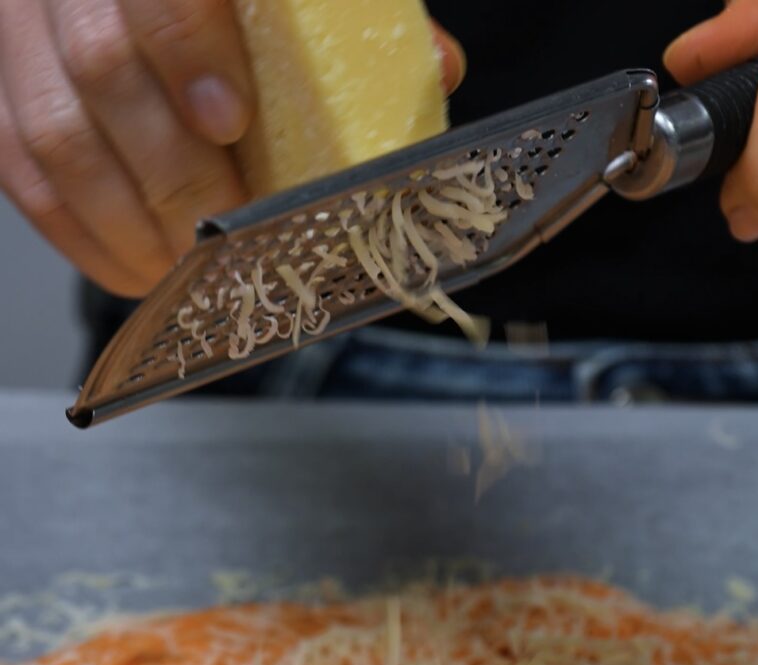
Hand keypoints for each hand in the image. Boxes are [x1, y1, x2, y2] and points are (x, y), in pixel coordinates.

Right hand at [0, 1, 464, 298]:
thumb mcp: (286, 0)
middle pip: (105, 71)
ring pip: (55, 134)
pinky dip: (83, 237)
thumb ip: (348, 24)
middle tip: (227, 238)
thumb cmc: (226, 7)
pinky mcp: (1, 96)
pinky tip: (140, 271)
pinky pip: (22, 172)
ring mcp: (23, 39)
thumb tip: (440, 65)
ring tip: (188, 271)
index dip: (189, 52)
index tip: (230, 122)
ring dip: (129, 222)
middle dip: (176, 174)